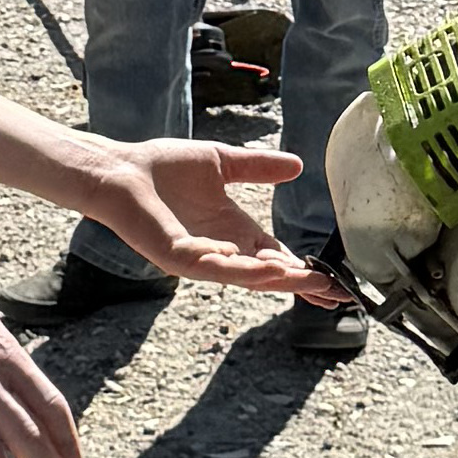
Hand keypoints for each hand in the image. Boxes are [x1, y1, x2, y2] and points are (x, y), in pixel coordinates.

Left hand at [70, 136, 313, 285]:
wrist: (122, 170)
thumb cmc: (164, 167)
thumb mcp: (222, 163)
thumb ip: (257, 168)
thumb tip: (297, 165)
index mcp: (233, 232)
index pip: (275, 257)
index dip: (303, 269)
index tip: (334, 281)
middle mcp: (220, 251)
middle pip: (267, 275)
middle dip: (299, 283)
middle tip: (333, 294)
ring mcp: (198, 257)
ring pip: (242, 275)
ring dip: (271, 277)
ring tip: (300, 278)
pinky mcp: (174, 255)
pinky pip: (206, 264)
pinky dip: (228, 264)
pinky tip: (247, 259)